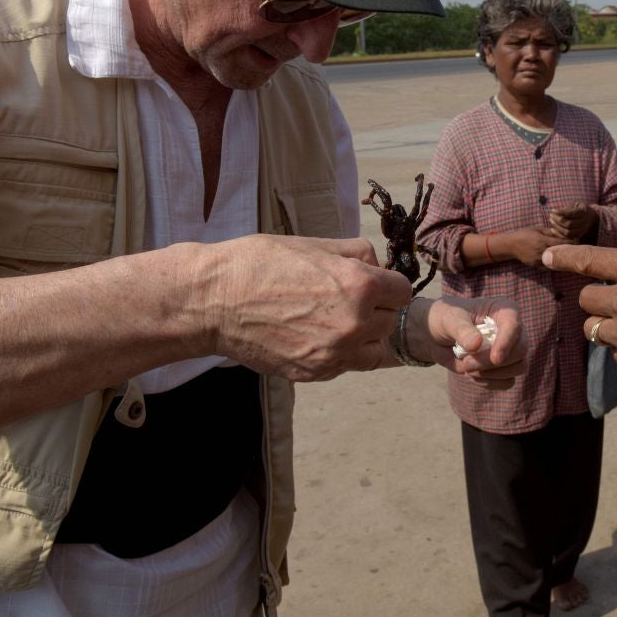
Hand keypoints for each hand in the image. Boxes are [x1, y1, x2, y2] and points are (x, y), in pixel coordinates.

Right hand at [199, 234, 409, 379]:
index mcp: (360, 285)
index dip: (388, 284)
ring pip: (374, 349)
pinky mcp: (315, 372)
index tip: (372, 282)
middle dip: (376, 309)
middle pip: (391, 320)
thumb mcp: (315, 244)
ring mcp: (335, 353)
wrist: (214, 301)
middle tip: (344, 299)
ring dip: (363, 336)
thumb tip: (379, 264)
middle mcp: (354, 323)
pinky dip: (340, 353)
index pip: (402, 290)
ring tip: (334, 321)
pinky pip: (347, 365)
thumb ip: (357, 253)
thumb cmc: (261, 264)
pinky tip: (315, 336)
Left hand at [413, 297, 526, 388]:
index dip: (507, 342)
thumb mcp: (449, 320)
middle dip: (493, 362)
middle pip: (520, 350)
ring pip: (519, 367)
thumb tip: (476, 344)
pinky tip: (473, 375)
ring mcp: (510, 349)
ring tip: (467, 367)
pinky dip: (490, 382)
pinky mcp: (505, 368)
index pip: (514, 324)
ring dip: (492, 374)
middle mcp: (512, 329)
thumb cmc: (445, 319)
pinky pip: (508, 381)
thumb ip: (462, 330)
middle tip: (467, 364)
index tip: (495, 359)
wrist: (437, 336)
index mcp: (503, 309)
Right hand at [505, 227, 571, 268]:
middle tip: (575, 249)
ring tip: (567, 256)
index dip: (569, 242)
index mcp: (542, 240)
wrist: (510, 245)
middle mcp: (541, 251)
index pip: (560, 242)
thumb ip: (549, 232)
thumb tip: (562, 232)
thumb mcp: (537, 229)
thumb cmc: (524, 234)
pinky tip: (557, 262)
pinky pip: (547, 267)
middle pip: (559, 253)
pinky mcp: (535, 265)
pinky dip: (553, 265)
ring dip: (561, 259)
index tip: (576, 241)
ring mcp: (538, 260)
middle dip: (567, 251)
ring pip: (554, 262)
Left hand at [548, 202, 597, 241]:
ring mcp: (582, 230)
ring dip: (557, 227)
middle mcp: (584, 222)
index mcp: (583, 212)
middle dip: (557, 220)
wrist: (590, 217)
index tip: (552, 210)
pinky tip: (553, 229)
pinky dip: (559, 234)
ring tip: (551, 220)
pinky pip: (567, 237)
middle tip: (551, 215)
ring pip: (568, 232)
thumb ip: (567, 207)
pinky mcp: (578, 235)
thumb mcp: (575, 203)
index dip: (560, 212)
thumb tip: (554, 211)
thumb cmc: (579, 208)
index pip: (571, 213)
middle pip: (569, 224)